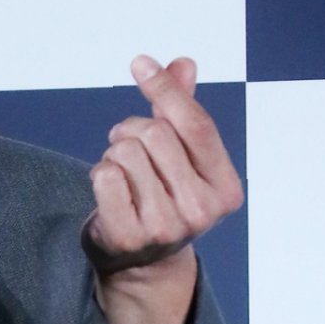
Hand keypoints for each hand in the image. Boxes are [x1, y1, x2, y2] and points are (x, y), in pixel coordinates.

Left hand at [83, 55, 243, 276]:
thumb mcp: (181, 157)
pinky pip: (104, 176)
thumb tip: (184, 62)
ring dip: (114, 153)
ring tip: (123, 174)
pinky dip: (99, 173)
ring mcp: (166, 226)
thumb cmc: (162, 197)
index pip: (195, 124)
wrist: (141, 261)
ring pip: (124, 152)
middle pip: (154, 134)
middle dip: (131, 130)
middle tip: (128, 147)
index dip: (165, 89)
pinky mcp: (129, 235)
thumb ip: (181, 110)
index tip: (139, 63)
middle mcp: (202, 209)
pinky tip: (109, 191)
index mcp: (225, 187)